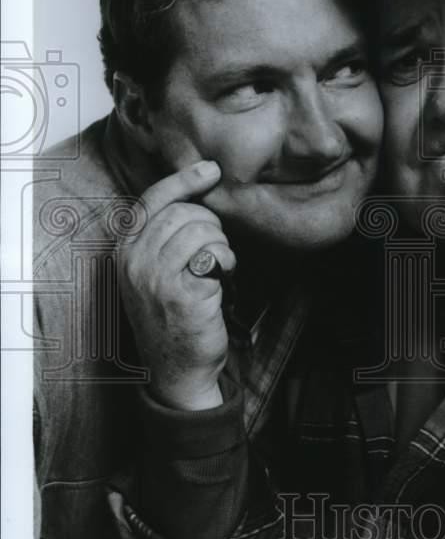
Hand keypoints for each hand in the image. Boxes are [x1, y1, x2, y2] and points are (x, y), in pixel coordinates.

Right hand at [119, 160, 235, 409]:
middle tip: (216, 249)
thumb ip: (162, 236)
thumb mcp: (153, 272)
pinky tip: (223, 278)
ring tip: (218, 266)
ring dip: (220, 244)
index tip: (212, 169)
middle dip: (211, 223)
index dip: (184, 179)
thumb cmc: (172, 315)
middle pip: (183, 212)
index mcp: (123, 250)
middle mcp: (133, 261)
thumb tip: (194, 191)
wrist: (177, 368)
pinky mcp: (181, 292)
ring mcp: (155, 277)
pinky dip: (226, 261)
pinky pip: (213, 254)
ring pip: (201, 229)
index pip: (152, 199)